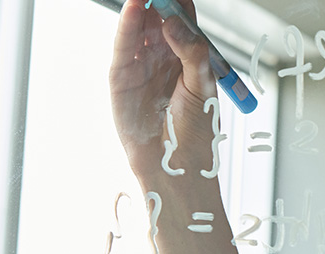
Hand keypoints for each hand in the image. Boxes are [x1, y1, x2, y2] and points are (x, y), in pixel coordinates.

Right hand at [110, 0, 217, 181]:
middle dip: (159, 0)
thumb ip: (192, 53)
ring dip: (142, 5)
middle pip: (159, 18)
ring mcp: (142, 65)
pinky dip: (127, 24)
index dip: (180, 3)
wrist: (176, 166)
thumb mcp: (202, 88)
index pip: (184, 21)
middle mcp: (164, 58)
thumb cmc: (196, 133)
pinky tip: (134, 6)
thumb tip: (175, 23)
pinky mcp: (122, 77)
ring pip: (140, 27)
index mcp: (189, 59)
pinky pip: (124, 45)